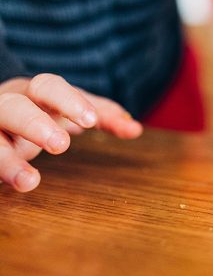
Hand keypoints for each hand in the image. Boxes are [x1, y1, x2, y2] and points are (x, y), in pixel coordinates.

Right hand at [0, 73, 142, 192]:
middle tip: (60, 144)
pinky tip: (0, 189)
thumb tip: (135, 129)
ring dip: (7, 160)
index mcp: (32, 91)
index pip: (48, 86)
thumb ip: (102, 116)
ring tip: (30, 182)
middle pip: (14, 106)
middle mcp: (6, 105)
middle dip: (36, 123)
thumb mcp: (67, 111)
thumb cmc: (37, 112)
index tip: (90, 120)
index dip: (68, 101)